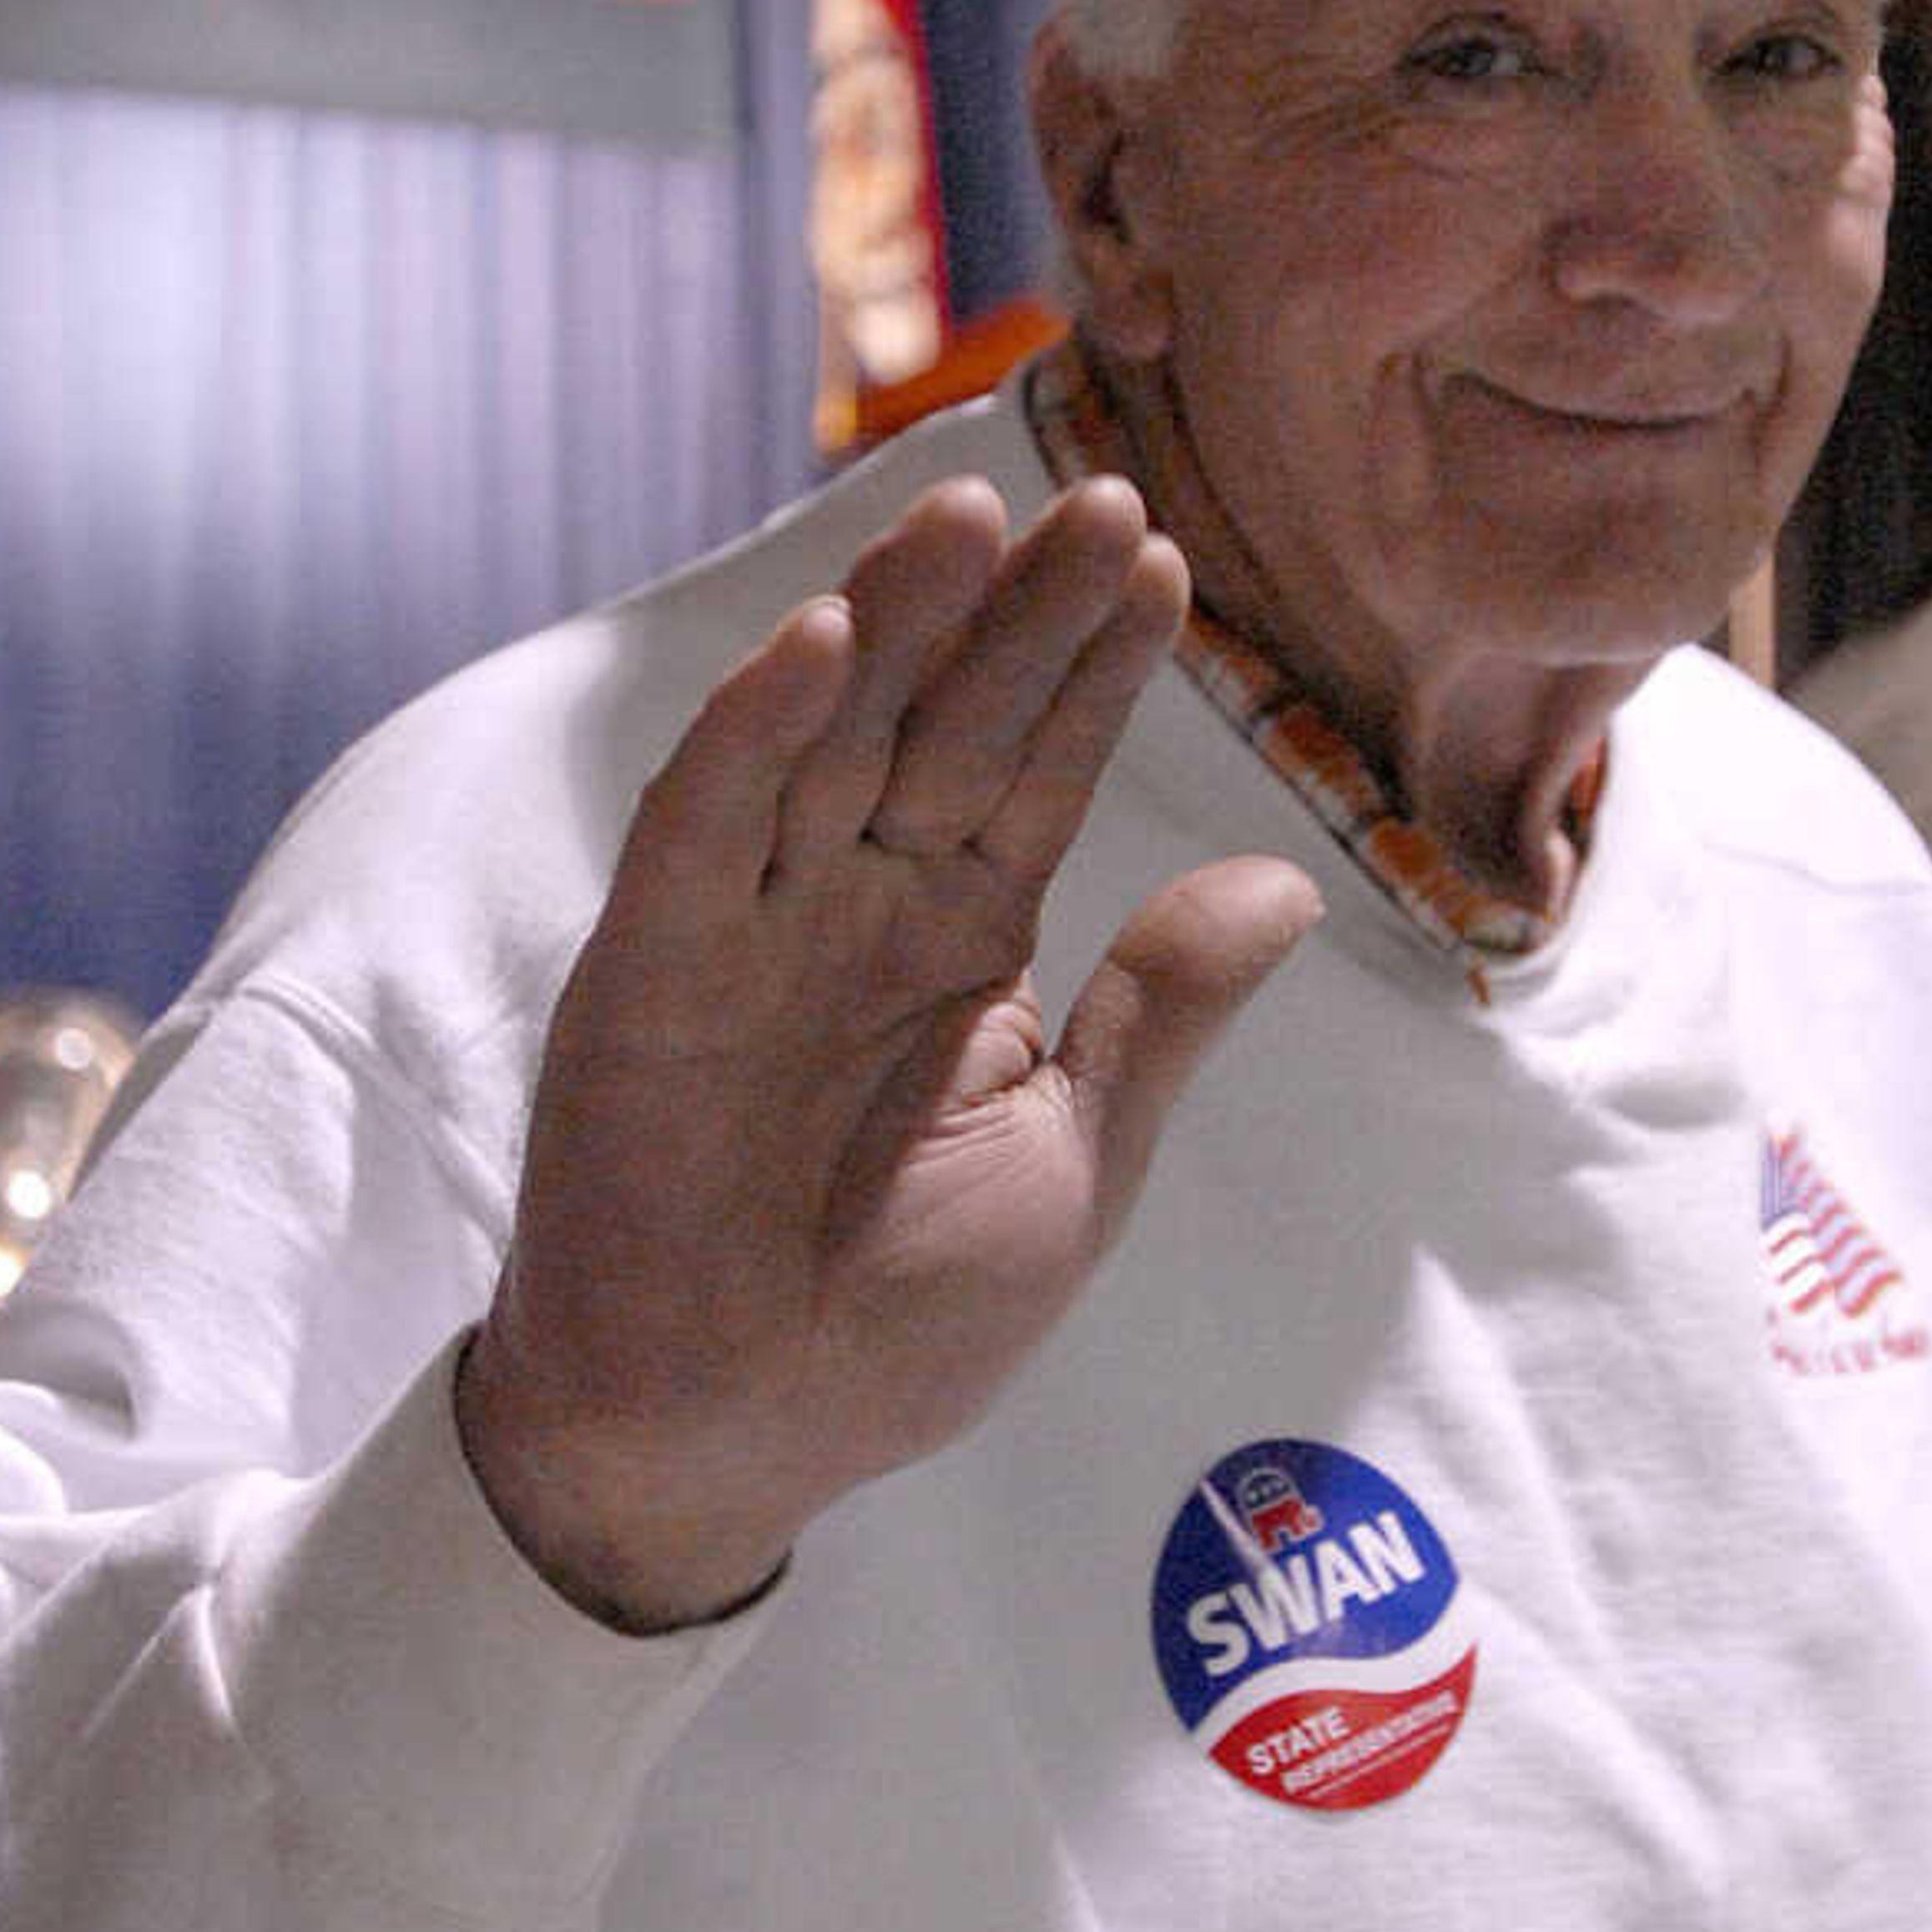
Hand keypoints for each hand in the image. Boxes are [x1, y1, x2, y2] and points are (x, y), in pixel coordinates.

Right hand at [458, 473, 1319, 1630]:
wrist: (726, 1440)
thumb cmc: (896, 1327)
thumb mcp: (1072, 1166)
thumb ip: (1157, 1016)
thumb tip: (1284, 883)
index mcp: (959, 944)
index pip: (1039, 772)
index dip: (1091, 669)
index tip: (1156, 554)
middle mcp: (854, 908)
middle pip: (946, 724)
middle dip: (1015, 612)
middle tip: (1095, 491)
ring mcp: (748, 927)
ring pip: (830, 739)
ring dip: (896, 625)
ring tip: (969, 506)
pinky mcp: (647, 970)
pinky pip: (707, 827)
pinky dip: (757, 732)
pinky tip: (825, 641)